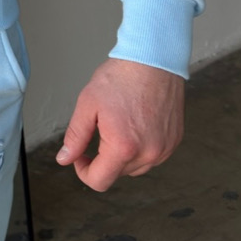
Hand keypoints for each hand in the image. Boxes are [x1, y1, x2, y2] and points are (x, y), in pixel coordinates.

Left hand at [56, 58, 184, 191]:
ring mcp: (164, 148)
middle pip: (117, 174)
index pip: (99, 181)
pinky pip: (152, 156)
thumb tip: (65, 158)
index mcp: (123, 147)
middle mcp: (148, 153)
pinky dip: (141, 148)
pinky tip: (136, 125)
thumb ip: (76, 136)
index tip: (80, 157)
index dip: (84, 172)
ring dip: (123, 155)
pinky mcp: (174, 141)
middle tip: (100, 130)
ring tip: (120, 125)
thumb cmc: (122, 77)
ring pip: (136, 167)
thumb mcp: (88, 104)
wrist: (154, 58)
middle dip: (103, 158)